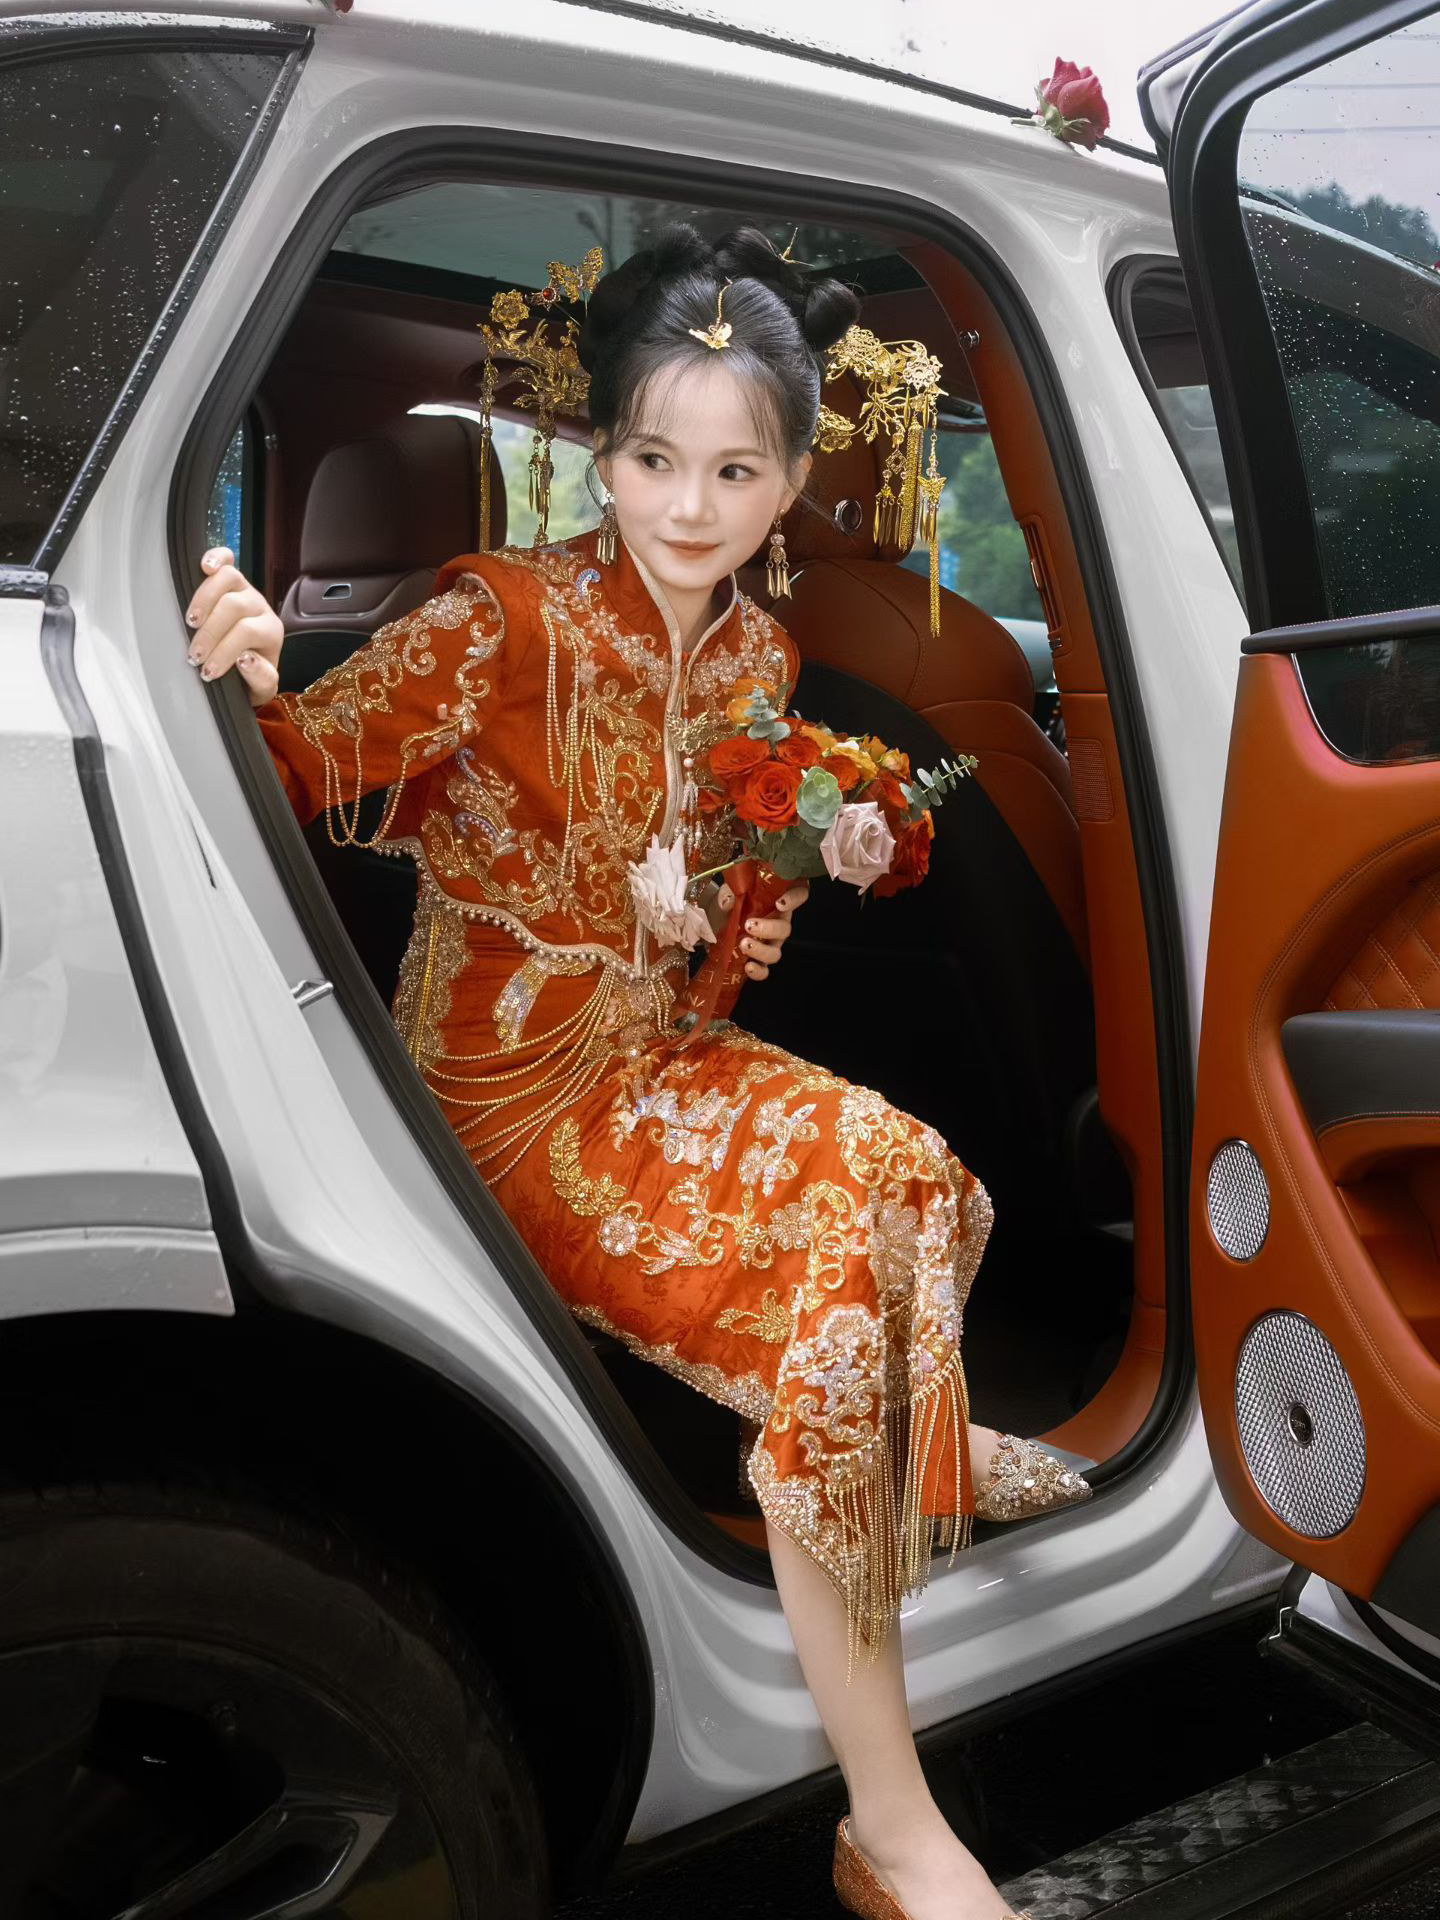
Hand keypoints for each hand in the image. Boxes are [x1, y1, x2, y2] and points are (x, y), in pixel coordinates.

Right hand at [184, 545, 282, 707]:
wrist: (245, 667)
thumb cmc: (249, 677)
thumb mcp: (260, 689)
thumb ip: (260, 678)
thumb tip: (245, 659)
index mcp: (271, 632)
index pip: (246, 632)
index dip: (224, 651)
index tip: (207, 672)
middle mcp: (260, 607)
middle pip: (233, 606)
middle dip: (210, 633)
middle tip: (194, 655)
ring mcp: (245, 589)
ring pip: (228, 578)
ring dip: (204, 599)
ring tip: (191, 622)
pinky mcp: (230, 580)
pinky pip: (226, 560)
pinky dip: (215, 558)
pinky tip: (204, 567)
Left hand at [728, 879, 808, 979]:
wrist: (715, 922)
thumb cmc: (728, 904)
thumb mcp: (727, 894)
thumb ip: (728, 894)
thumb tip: (728, 902)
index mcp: (776, 901)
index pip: (798, 894)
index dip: (794, 899)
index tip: (780, 903)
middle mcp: (778, 923)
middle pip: (784, 928)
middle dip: (769, 928)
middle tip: (749, 925)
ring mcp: (770, 944)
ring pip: (776, 952)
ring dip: (761, 950)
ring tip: (744, 944)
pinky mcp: (759, 961)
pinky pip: (764, 970)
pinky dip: (758, 971)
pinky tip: (748, 967)